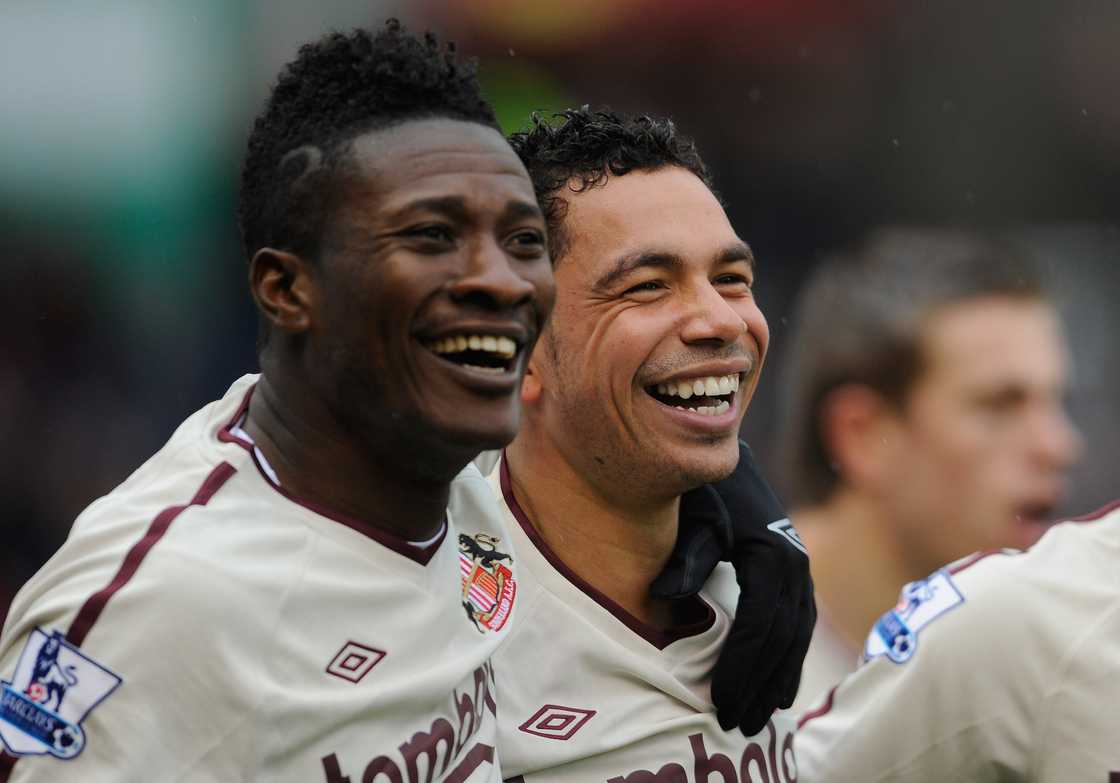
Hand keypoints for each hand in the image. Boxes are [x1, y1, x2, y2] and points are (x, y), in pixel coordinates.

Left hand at [651, 440, 814, 735]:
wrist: (729, 460)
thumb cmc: (704, 488)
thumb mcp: (693, 516)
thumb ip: (685, 557)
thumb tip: (664, 596)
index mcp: (773, 557)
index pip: (759, 627)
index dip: (741, 668)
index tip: (721, 701)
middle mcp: (796, 566)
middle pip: (782, 641)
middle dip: (760, 685)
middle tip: (738, 723)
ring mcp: (800, 570)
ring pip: (797, 637)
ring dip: (779, 680)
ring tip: (760, 718)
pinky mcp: (796, 572)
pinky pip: (800, 625)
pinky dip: (790, 659)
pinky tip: (780, 687)